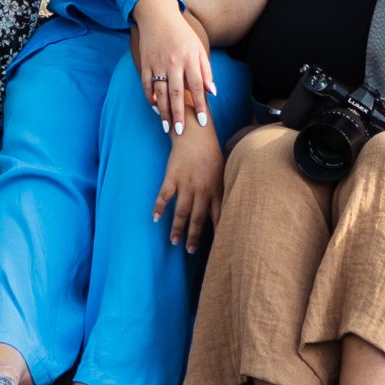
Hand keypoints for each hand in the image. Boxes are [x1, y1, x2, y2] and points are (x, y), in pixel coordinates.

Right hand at [132, 0, 211, 133]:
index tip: (202, 121)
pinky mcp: (144, 63)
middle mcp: (173, 62)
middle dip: (179, 114)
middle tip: (181, 132)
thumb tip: (211, 92)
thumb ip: (205, 70)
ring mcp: (157, 63)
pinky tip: (154, 108)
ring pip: (160, 92)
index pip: (196, 87)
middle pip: (177, 93)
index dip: (199, 105)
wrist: (157, 15)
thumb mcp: (198, 48)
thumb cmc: (182, 33)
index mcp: (189, 58)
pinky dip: (149, 97)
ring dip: (163, 111)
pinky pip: (146, 84)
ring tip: (166, 127)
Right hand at [153, 113, 221, 249]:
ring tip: (174, 242)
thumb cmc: (211, 154)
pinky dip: (158, 207)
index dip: (217, 233)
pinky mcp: (172, 176)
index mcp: (216, 189)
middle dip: (194, 236)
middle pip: (198, 218)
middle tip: (190, 250)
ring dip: (177, 228)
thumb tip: (230, 210)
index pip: (218, 216)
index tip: (217, 248)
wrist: (195, 133)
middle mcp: (202, 189)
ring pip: (181, 211)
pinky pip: (164, 195)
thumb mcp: (223, 173)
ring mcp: (186, 183)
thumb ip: (223, 192)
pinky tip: (154, 218)